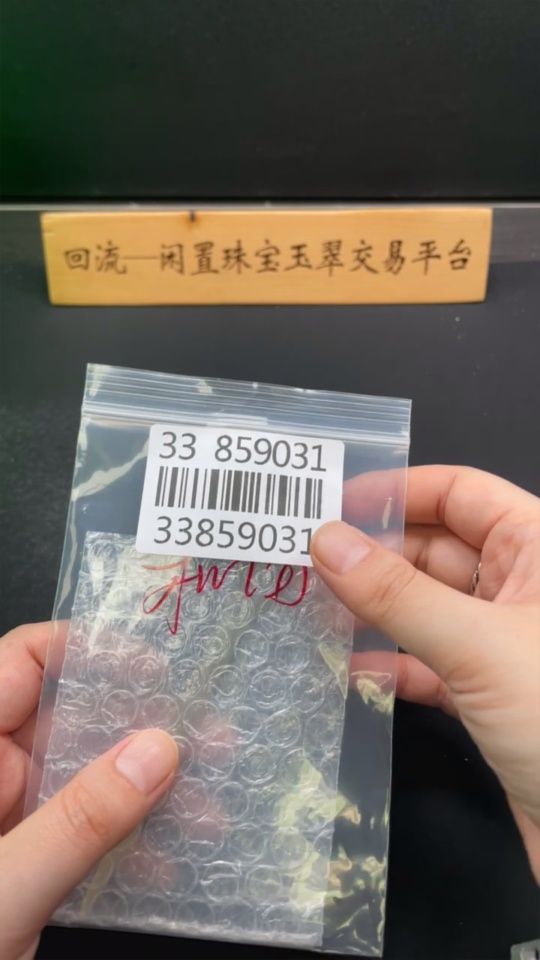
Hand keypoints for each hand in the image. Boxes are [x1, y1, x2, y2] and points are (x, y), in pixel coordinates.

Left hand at [0, 623, 178, 959]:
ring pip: (87, 780)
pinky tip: (176, 859)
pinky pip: (86, 833)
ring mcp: (10, 819)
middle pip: (69, 721)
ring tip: (211, 803)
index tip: (156, 668)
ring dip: (149, 792)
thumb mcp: (4, 889)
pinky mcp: (29, 862)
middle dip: (141, 728)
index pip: (23, 664)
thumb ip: (77, 821)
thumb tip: (156, 753)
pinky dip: (129, 841)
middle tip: (208, 737)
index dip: (86, 652)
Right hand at [311, 465, 539, 881]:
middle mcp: (524, 587)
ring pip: (428, 607)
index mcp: (539, 549)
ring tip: (314, 607)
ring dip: (375, 609)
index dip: (398, 492)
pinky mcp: (493, 695)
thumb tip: (327, 542)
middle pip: (436, 548)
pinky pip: (432, 662)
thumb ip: (399, 595)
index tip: (333, 504)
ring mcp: (506, 642)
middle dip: (374, 553)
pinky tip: (349, 667)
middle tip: (306, 560)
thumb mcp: (479, 646)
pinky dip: (392, 663)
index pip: (461, 494)